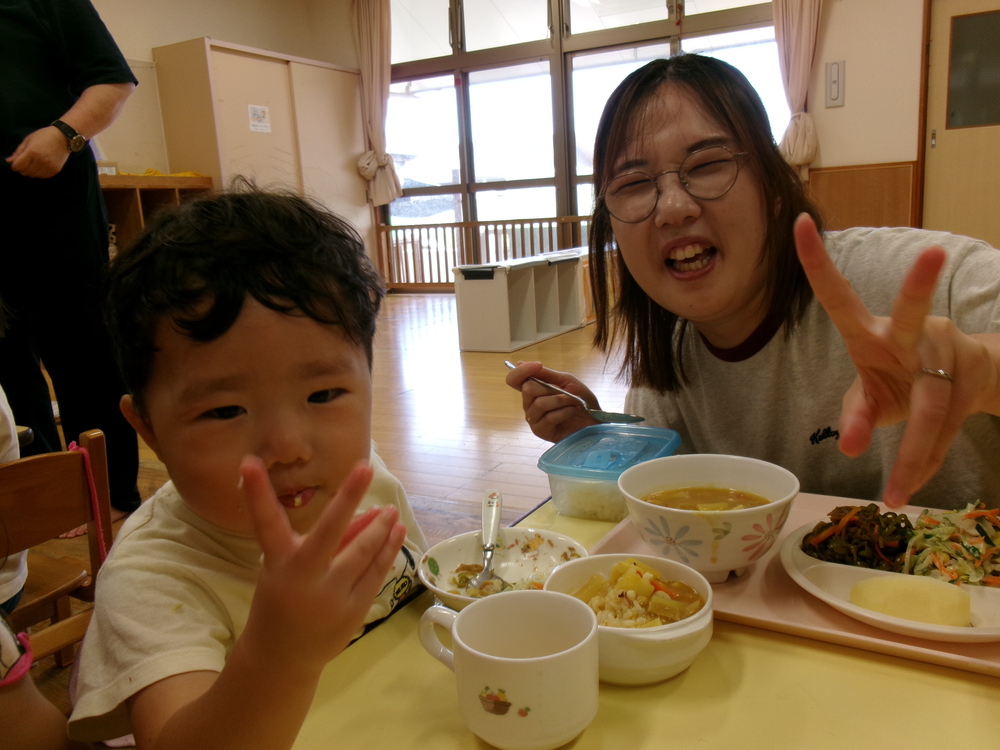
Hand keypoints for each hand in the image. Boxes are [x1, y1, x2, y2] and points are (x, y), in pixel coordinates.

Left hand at [5, 127, 69, 177]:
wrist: (63, 137)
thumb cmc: (44, 136)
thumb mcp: (28, 140)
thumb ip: (18, 152)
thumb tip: (8, 161)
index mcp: (32, 152)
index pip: (17, 166)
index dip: (14, 165)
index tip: (16, 162)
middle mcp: (40, 160)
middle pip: (24, 172)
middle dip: (23, 168)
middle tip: (26, 161)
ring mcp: (48, 166)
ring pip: (33, 175)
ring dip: (31, 170)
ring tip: (34, 162)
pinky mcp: (55, 170)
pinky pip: (42, 176)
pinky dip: (39, 172)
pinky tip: (41, 165)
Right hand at [238, 456, 406, 673]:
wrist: (281, 657)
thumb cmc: (282, 599)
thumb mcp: (288, 568)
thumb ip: (325, 542)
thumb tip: (363, 513)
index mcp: (278, 562)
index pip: (265, 521)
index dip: (256, 492)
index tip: (249, 461)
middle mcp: (303, 577)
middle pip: (328, 531)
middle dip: (348, 497)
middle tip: (364, 468)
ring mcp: (331, 596)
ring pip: (363, 552)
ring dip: (380, 527)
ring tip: (391, 509)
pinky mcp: (353, 611)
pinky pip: (376, 573)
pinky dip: (388, 550)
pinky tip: (396, 532)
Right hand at [506, 360, 598, 442]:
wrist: (594, 420)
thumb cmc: (581, 400)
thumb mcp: (566, 381)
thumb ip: (545, 374)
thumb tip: (519, 363)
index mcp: (533, 390)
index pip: (514, 380)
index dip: (521, 371)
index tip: (538, 365)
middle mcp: (529, 404)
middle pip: (528, 388)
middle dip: (552, 388)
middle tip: (567, 393)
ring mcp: (533, 418)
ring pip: (540, 403)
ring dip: (562, 400)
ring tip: (574, 403)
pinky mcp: (540, 431)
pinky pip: (549, 417)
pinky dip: (565, 412)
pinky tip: (572, 412)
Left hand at [793, 213, 996, 506]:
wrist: (969, 386)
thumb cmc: (902, 382)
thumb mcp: (871, 397)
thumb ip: (856, 416)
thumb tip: (851, 447)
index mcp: (870, 333)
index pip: (837, 296)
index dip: (817, 262)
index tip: (799, 222)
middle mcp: (910, 332)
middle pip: (913, 310)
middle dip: (921, 284)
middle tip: (933, 253)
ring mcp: (947, 351)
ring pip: (932, 403)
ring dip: (914, 454)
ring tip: (894, 492)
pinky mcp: (973, 378)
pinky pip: (947, 427)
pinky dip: (925, 462)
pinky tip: (909, 487)